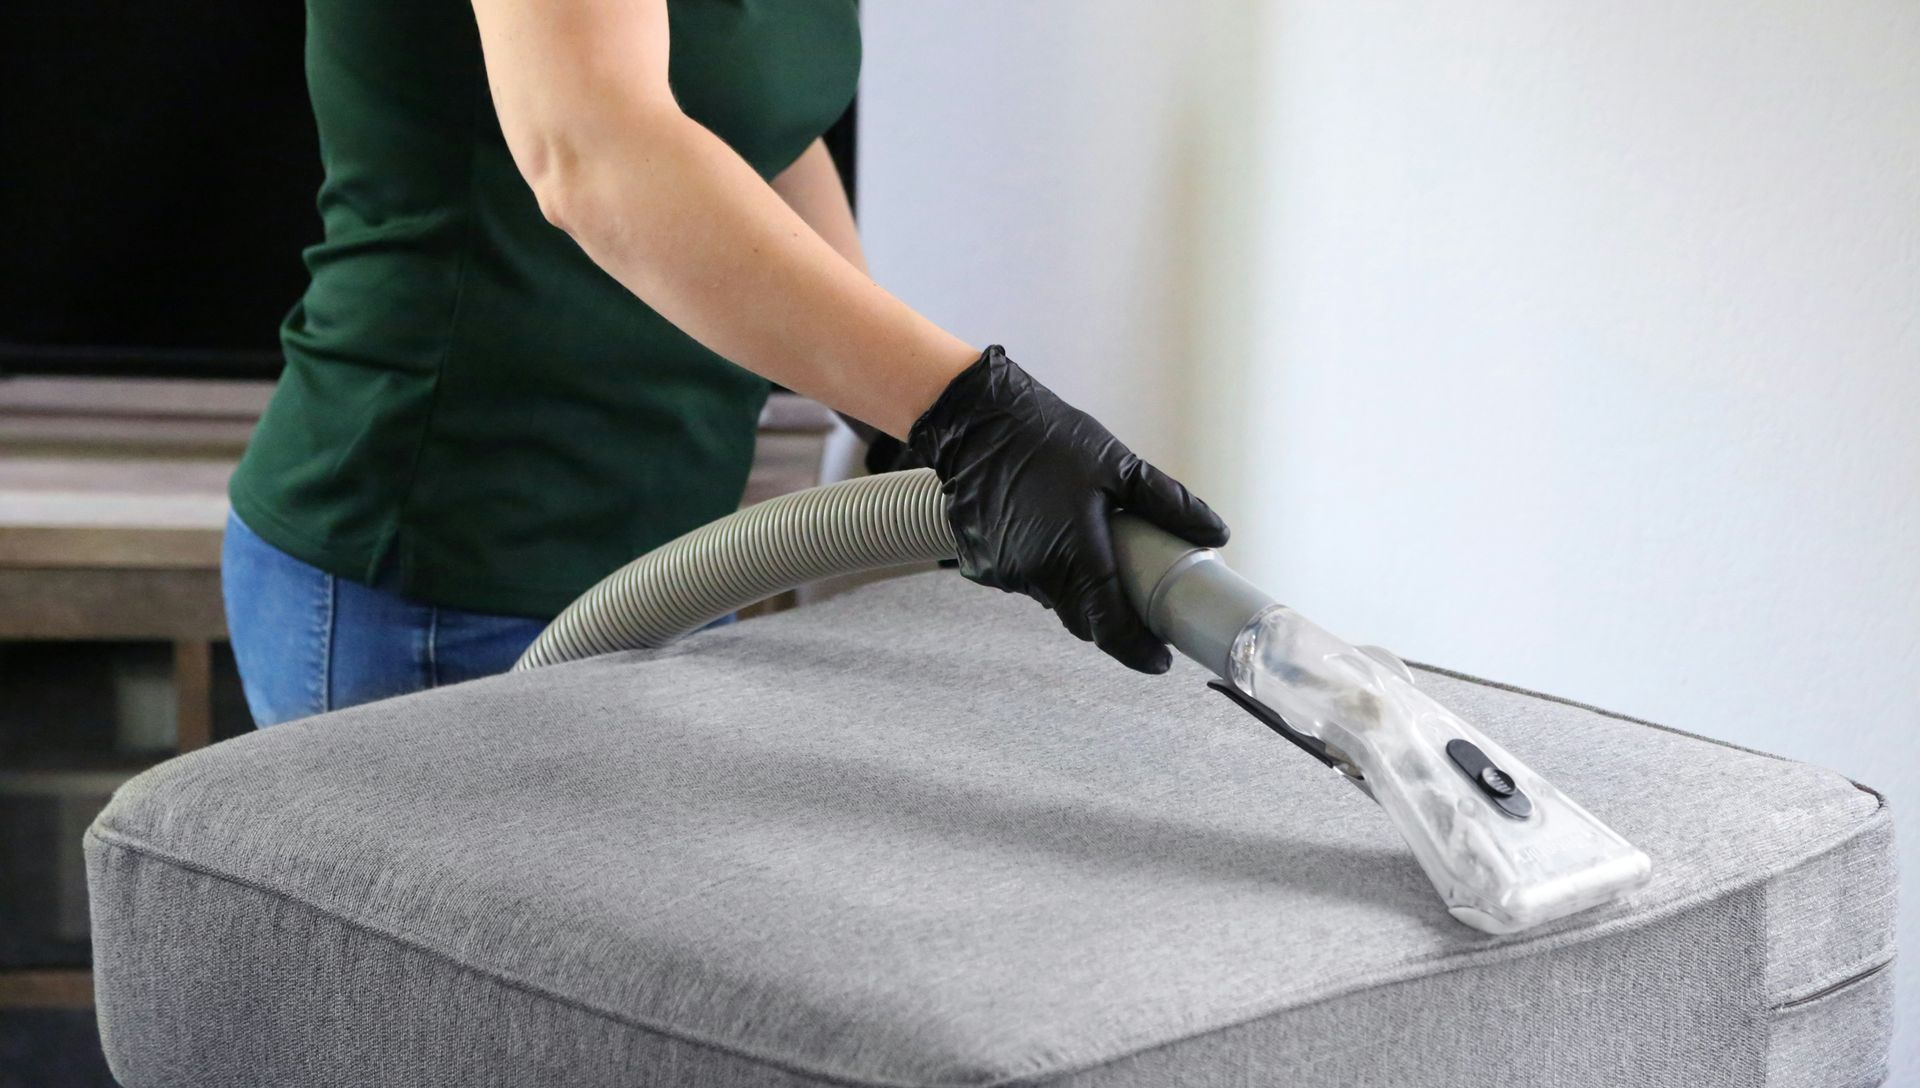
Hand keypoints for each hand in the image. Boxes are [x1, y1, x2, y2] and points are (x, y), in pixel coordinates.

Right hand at [908, 346, 1229, 672]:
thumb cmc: (1045, 437)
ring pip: (1051, 597)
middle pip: (1082, 618)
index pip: (1111, 627)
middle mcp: (1036, 572)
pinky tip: (1043, 529)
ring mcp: (1004, 572)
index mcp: (1076, 553)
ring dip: (1073, 585)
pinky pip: (1021, 580)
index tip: (1159, 659)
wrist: (975, 420)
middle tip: (1135, 599)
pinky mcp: (981, 564)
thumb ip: (1168, 504)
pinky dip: (1040, 567)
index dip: (1138, 650)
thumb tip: (1214, 532)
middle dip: (1110, 616)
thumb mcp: (1117, 465)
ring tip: (1084, 543)